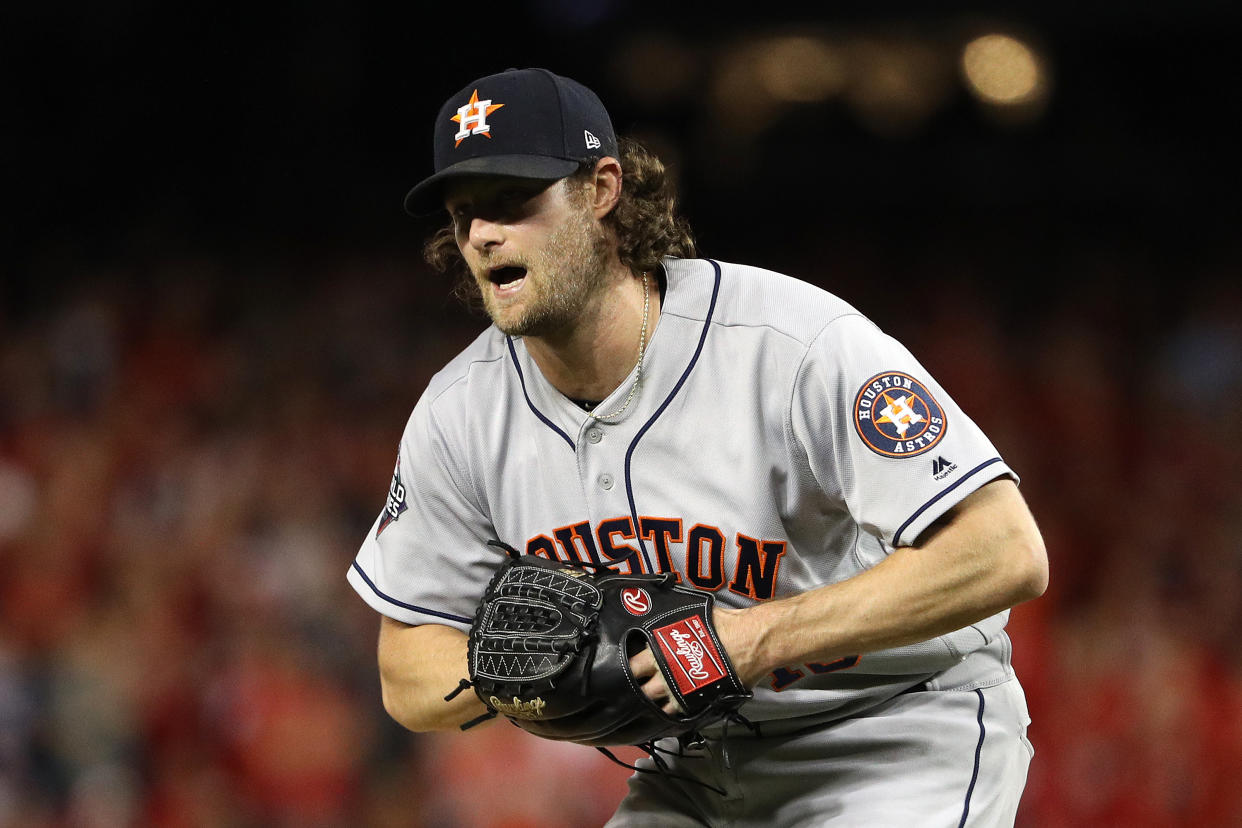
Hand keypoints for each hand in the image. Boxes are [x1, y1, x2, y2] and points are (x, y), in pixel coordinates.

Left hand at [627, 606, 766, 714]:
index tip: (624, 669)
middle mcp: (667, 676)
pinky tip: (672, 711)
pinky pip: (680, 716)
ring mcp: (683, 694)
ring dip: (653, 706)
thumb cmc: (724, 626)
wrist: (751, 642)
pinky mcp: (699, 704)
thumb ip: (670, 624)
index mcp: (660, 652)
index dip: (626, 668)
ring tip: (651, 703)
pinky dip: (674, 715)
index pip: (631, 666)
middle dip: (635, 691)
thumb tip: (660, 620)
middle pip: (639, 691)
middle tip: (633, 689)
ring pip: (657, 709)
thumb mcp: (690, 616)